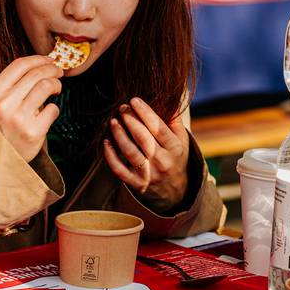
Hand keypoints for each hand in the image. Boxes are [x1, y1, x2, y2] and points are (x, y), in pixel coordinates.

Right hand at [0, 55, 62, 161]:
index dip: (38, 59)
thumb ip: (13, 86)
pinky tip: (49, 113)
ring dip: (56, 85)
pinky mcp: (33, 131)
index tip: (49, 60)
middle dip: (52, 70)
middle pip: (36, 74)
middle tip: (59, 73)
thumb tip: (41, 65)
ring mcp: (19, 118)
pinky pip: (52, 110)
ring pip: (46, 87)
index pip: (19, 65)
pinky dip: (54, 109)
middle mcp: (4, 103)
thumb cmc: (1, 128)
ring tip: (56, 90)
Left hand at [103, 97, 190, 211]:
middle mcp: (162, 162)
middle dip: (130, 120)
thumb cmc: (176, 159)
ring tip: (113, 121)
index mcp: (175, 148)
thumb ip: (175, 121)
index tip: (134, 100)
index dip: (145, 112)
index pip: (158, 128)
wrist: (176, 192)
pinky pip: (119, 170)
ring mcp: (149, 174)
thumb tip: (170, 97)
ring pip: (130, 152)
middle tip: (122, 107)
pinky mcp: (136, 184)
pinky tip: (106, 142)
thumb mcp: (182, 140)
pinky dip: (110, 156)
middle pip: (143, 138)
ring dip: (119, 134)